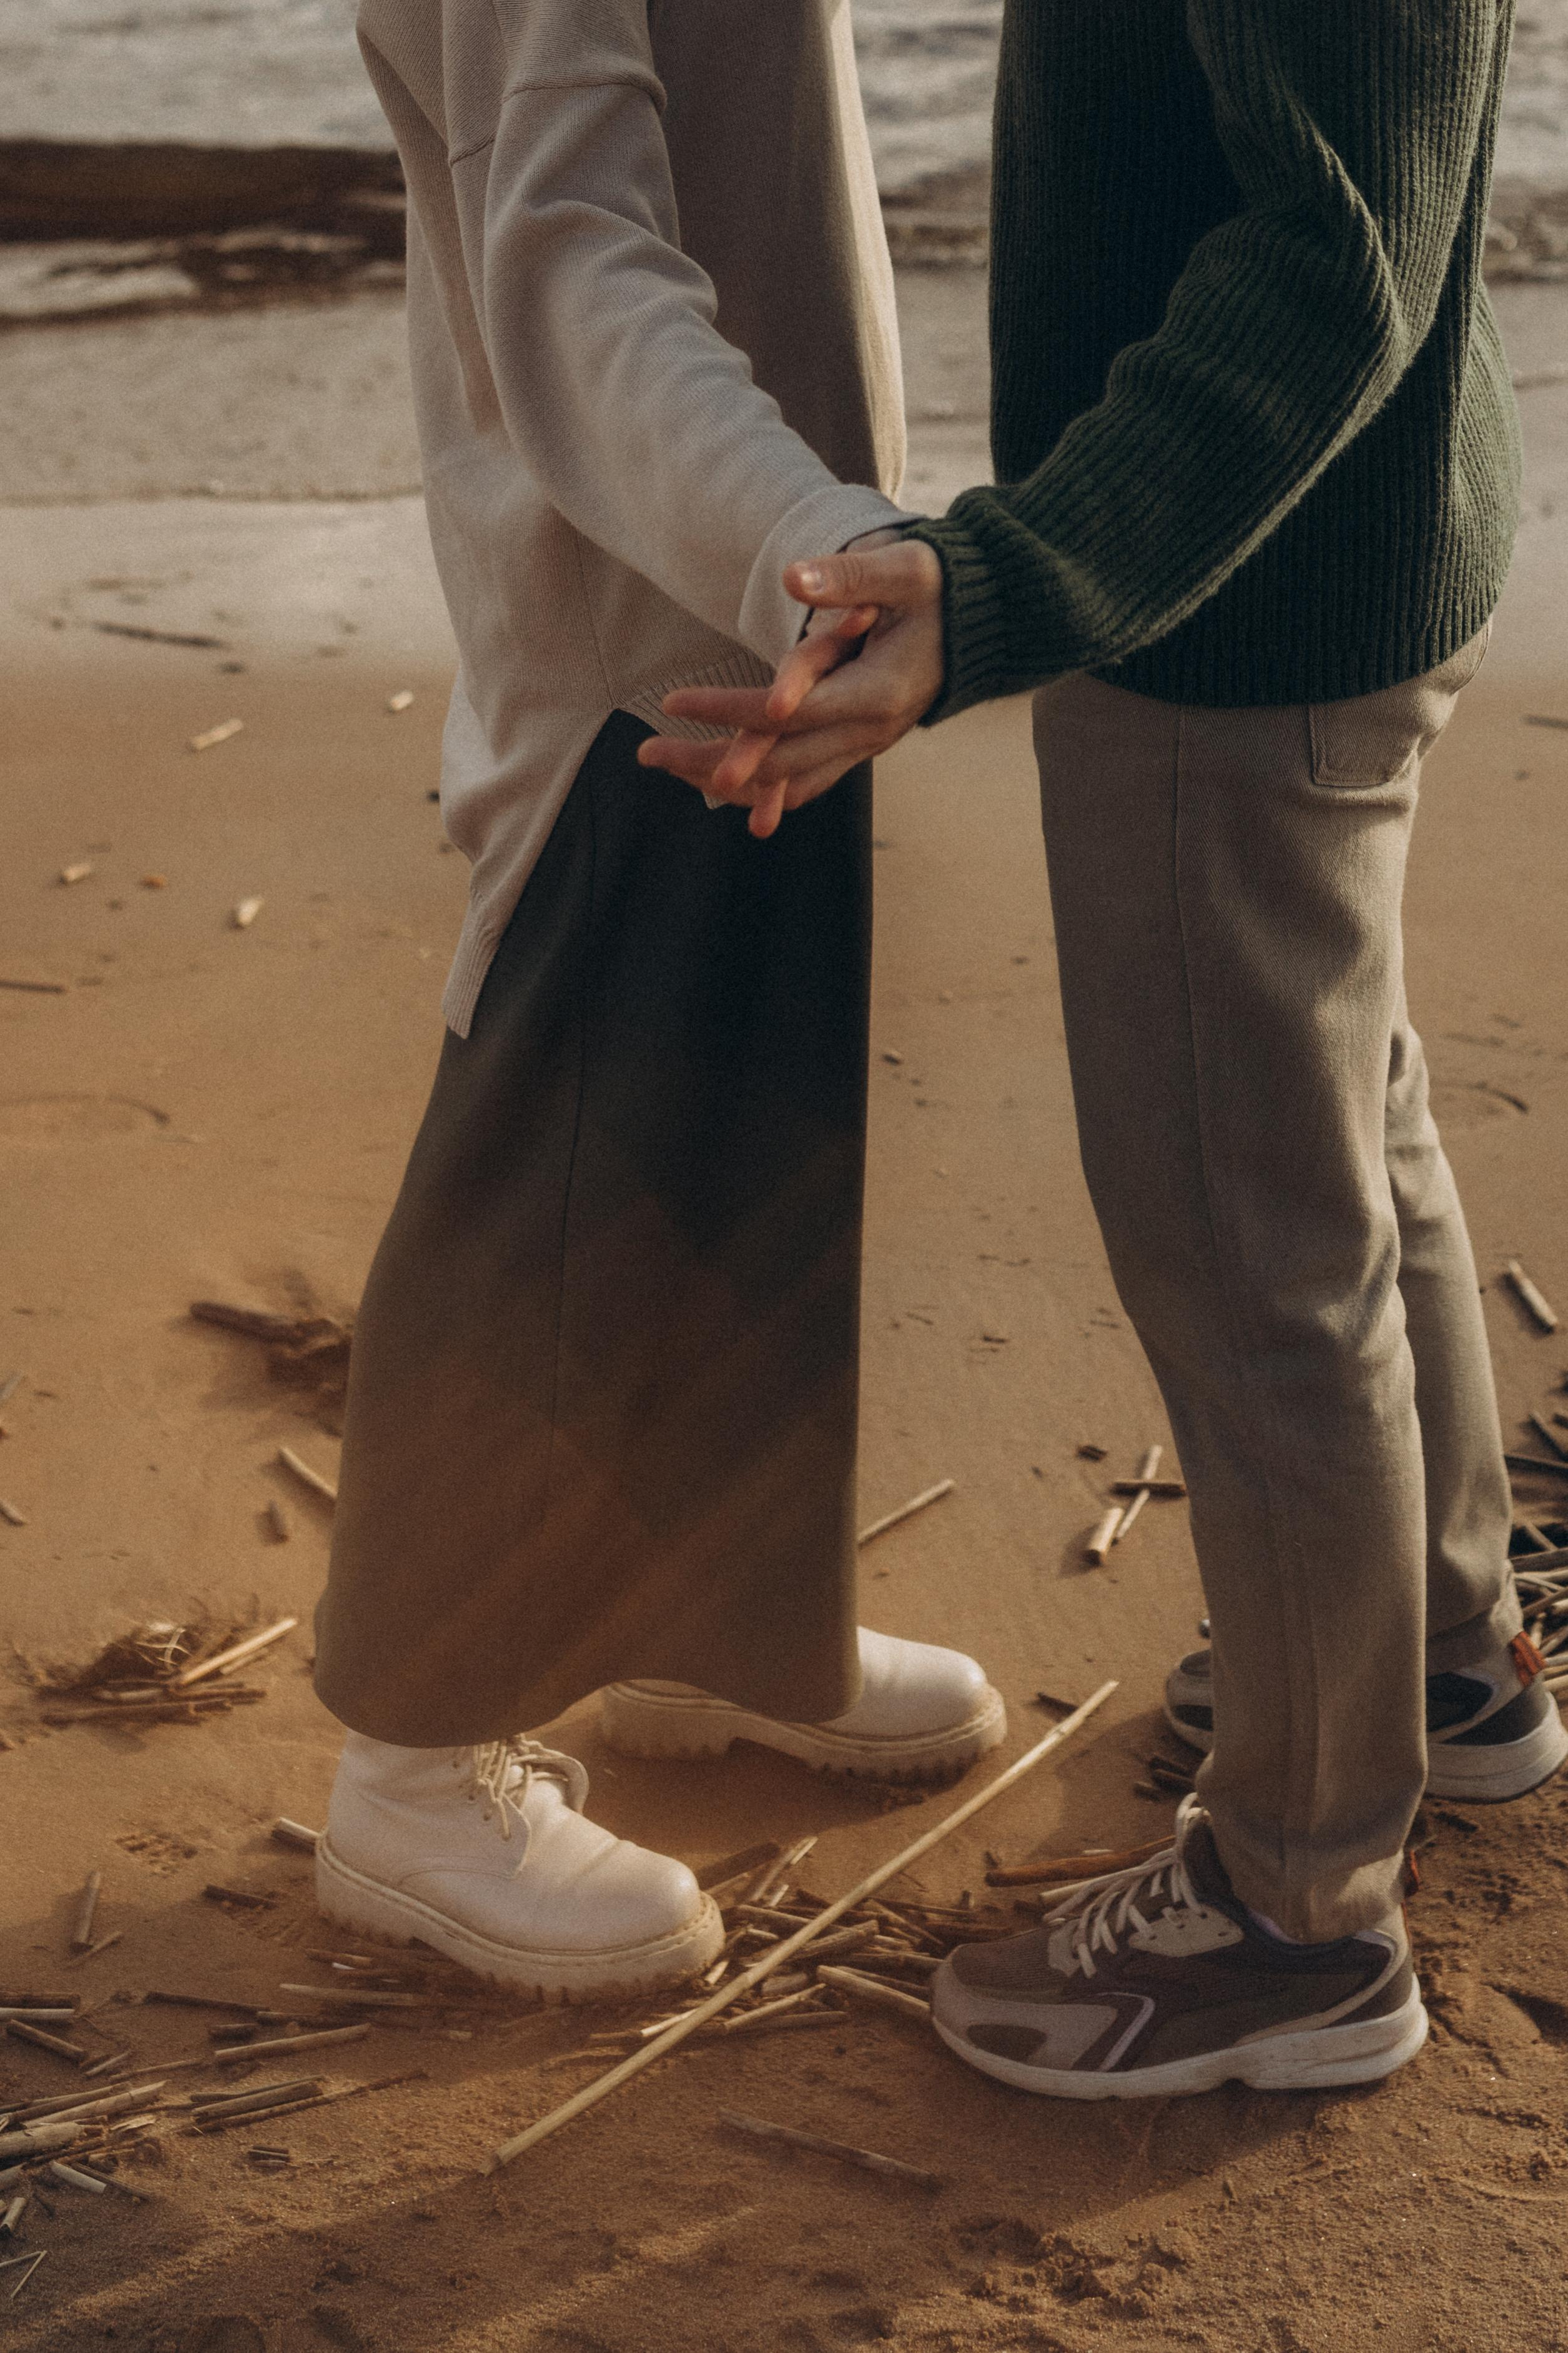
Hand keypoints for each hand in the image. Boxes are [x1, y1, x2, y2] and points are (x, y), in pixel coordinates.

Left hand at [637, 537, 944, 836]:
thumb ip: (849, 576)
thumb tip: (793, 574)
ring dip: (728, 783)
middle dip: (710, 761)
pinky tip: (722, 792)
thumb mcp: (904, 569)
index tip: (672, 702)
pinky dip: (765, 792)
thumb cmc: (944, 587)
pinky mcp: (862, 746)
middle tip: (646, 753)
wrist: (988, 621)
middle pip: (780, 763)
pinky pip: (809, 782)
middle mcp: (872, 732)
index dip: (730, 713)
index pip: (789, 715)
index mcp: (879, 693)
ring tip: (668, 767)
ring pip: (790, 783)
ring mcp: (868, 746)